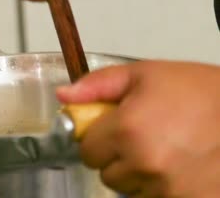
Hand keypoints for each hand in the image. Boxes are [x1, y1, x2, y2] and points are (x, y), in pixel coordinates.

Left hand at [57, 61, 219, 196]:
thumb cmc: (199, 91)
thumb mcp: (146, 74)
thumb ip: (98, 85)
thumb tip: (62, 97)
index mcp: (127, 130)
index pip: (87, 151)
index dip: (98, 139)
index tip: (114, 130)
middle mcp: (142, 164)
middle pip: (106, 173)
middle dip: (116, 157)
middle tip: (142, 139)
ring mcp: (166, 190)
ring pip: (129, 190)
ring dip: (138, 175)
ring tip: (164, 152)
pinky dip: (161, 188)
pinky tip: (179, 168)